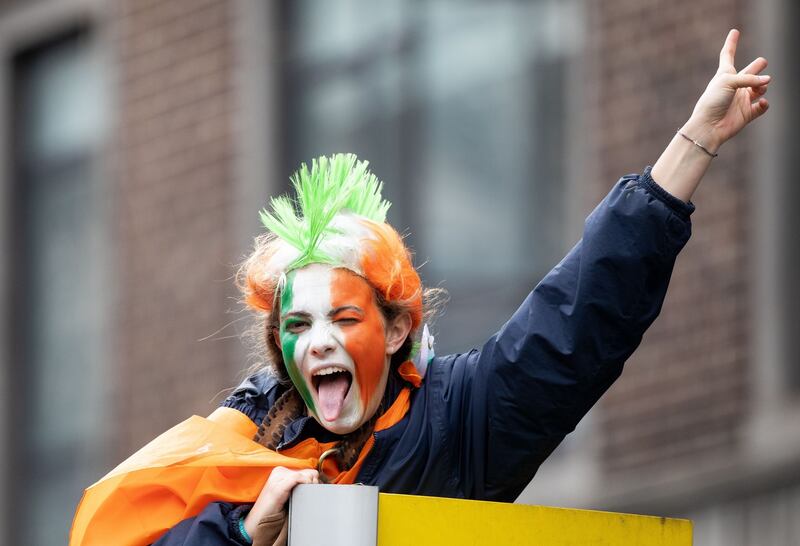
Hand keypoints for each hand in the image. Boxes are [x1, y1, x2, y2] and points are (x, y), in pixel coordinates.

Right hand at [243, 466, 318, 536]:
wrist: (257, 521)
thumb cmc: (273, 509)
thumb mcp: (287, 493)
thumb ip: (297, 485)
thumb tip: (314, 482)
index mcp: (281, 471)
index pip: (306, 471)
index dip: (314, 482)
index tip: (314, 492)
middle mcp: (279, 472)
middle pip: (308, 472)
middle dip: (313, 484)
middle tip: (310, 495)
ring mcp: (277, 478)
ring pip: (305, 475)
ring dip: (309, 486)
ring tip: (305, 497)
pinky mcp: (277, 487)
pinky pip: (297, 479)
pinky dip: (304, 485)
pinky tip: (303, 494)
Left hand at [682, 29, 769, 152]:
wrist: (709, 126)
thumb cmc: (712, 101)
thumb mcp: (728, 82)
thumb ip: (749, 78)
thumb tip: (768, 80)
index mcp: (724, 75)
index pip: (728, 55)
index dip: (732, 43)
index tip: (734, 31)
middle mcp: (734, 86)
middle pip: (749, 72)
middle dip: (757, 67)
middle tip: (762, 62)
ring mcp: (741, 99)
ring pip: (760, 88)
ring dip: (762, 85)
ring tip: (762, 85)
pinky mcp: (747, 113)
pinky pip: (761, 105)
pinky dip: (764, 103)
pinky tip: (761, 102)